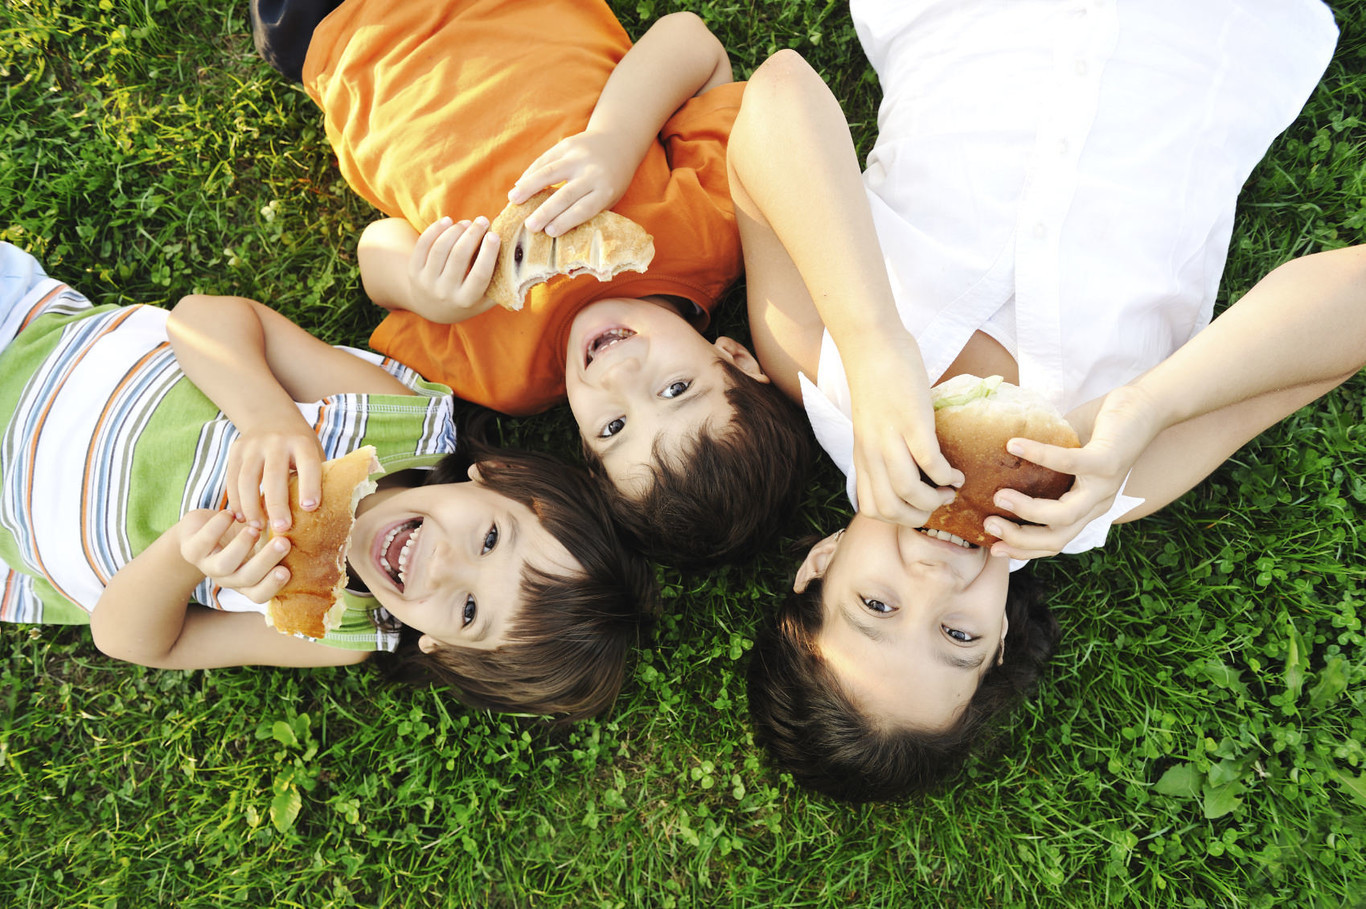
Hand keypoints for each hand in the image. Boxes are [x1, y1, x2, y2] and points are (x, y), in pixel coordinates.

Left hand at [177, 509, 290, 603]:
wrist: (199, 530)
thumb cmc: (238, 532)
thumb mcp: (261, 538)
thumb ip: (280, 537)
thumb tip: (310, 521)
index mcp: (246, 581)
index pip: (259, 594)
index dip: (272, 586)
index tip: (287, 571)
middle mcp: (227, 578)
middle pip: (247, 579)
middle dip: (265, 561)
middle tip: (283, 543)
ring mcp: (208, 566)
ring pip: (225, 565)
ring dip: (242, 546)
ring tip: (254, 528)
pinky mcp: (191, 550)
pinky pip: (205, 542)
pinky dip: (219, 527)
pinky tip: (231, 514)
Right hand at [226, 417, 322, 532]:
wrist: (271, 417)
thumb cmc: (299, 446)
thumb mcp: (313, 451)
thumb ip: (318, 475)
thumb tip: (328, 512)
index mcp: (302, 442)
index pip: (308, 464)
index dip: (310, 486)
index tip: (309, 508)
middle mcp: (277, 441)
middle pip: (274, 475)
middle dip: (277, 504)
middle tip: (281, 528)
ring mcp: (253, 445)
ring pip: (248, 479)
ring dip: (251, 507)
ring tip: (258, 528)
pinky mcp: (236, 450)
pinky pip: (233, 479)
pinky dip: (236, 500)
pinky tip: (242, 518)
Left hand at [407, 217, 500, 321]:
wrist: (430, 307)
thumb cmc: (466, 299)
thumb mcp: (484, 300)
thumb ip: (502, 285)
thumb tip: (524, 261)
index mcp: (466, 301)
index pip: (479, 275)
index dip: (488, 253)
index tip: (495, 235)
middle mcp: (444, 293)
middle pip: (459, 256)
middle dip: (472, 234)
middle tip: (483, 221)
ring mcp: (426, 282)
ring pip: (441, 247)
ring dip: (456, 230)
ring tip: (467, 223)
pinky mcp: (413, 271)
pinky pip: (423, 244)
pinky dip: (436, 229)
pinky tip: (448, 222)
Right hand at [508, 130, 638, 235]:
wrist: (618, 141)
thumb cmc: (611, 180)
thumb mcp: (608, 197)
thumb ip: (588, 210)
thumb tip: (555, 228)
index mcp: (606, 190)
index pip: (583, 209)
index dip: (565, 221)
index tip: (549, 232)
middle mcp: (593, 172)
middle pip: (565, 194)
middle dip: (545, 212)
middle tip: (529, 226)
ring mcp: (579, 156)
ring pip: (550, 172)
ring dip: (529, 187)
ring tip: (513, 200)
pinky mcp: (567, 144)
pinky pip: (545, 159)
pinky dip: (530, 173)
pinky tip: (519, 185)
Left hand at [846, 334, 963, 526]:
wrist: (871, 344)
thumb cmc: (875, 382)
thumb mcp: (870, 426)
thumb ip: (881, 450)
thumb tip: (906, 469)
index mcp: (862, 456)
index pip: (871, 509)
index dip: (897, 519)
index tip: (918, 508)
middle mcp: (871, 453)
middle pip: (889, 509)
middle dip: (919, 517)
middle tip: (938, 503)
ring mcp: (890, 438)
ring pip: (908, 491)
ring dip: (934, 500)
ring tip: (950, 489)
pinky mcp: (911, 421)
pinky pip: (930, 462)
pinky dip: (946, 475)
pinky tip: (955, 471)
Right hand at [987, 385, 1163, 559]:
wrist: (1145, 406)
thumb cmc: (1101, 429)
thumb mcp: (1068, 456)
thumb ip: (1042, 466)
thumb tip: (1000, 461)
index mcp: (1086, 507)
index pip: (1054, 541)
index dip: (1023, 550)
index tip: (993, 546)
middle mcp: (1096, 504)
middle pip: (1057, 538)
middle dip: (1019, 539)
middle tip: (989, 525)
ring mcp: (1103, 486)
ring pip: (1064, 515)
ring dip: (1027, 511)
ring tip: (1000, 496)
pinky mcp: (1106, 461)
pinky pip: (1068, 464)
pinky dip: (1038, 455)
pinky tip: (1015, 445)